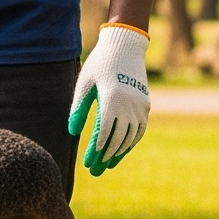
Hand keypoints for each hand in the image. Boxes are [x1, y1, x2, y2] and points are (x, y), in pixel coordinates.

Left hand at [69, 23, 150, 175]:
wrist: (124, 47)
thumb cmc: (98, 64)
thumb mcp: (83, 84)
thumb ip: (78, 109)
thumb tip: (73, 132)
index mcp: (112, 99)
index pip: (104, 133)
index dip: (96, 150)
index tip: (87, 163)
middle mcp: (129, 105)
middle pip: (118, 138)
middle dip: (106, 157)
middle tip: (95, 171)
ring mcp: (140, 105)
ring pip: (131, 136)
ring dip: (120, 152)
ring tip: (107, 164)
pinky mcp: (145, 103)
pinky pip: (140, 128)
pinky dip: (131, 141)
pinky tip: (122, 150)